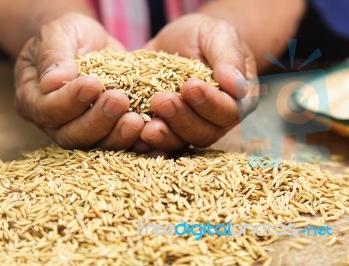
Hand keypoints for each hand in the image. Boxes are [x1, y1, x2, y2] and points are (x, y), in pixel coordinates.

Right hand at [14, 13, 144, 149]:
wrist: (91, 44)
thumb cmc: (69, 35)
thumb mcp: (58, 33)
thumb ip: (53, 54)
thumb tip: (53, 82)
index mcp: (33, 99)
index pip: (47, 109)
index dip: (69, 101)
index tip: (92, 84)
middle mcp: (54, 123)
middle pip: (71, 134)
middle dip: (97, 120)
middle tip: (120, 101)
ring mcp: (80, 131)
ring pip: (96, 145)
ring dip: (117, 136)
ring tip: (137, 120)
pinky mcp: (105, 133)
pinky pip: (118, 145)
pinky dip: (134, 144)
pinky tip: (150, 137)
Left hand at [141, 14, 258, 151]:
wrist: (176, 41)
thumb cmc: (203, 36)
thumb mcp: (217, 35)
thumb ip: (228, 58)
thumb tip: (238, 87)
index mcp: (238, 100)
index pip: (229, 111)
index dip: (210, 103)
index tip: (190, 86)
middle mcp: (217, 120)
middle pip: (204, 132)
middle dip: (182, 118)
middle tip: (161, 100)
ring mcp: (191, 128)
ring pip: (182, 142)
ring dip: (165, 135)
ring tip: (147, 124)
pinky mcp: (168, 129)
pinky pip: (160, 143)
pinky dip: (149, 143)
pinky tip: (138, 136)